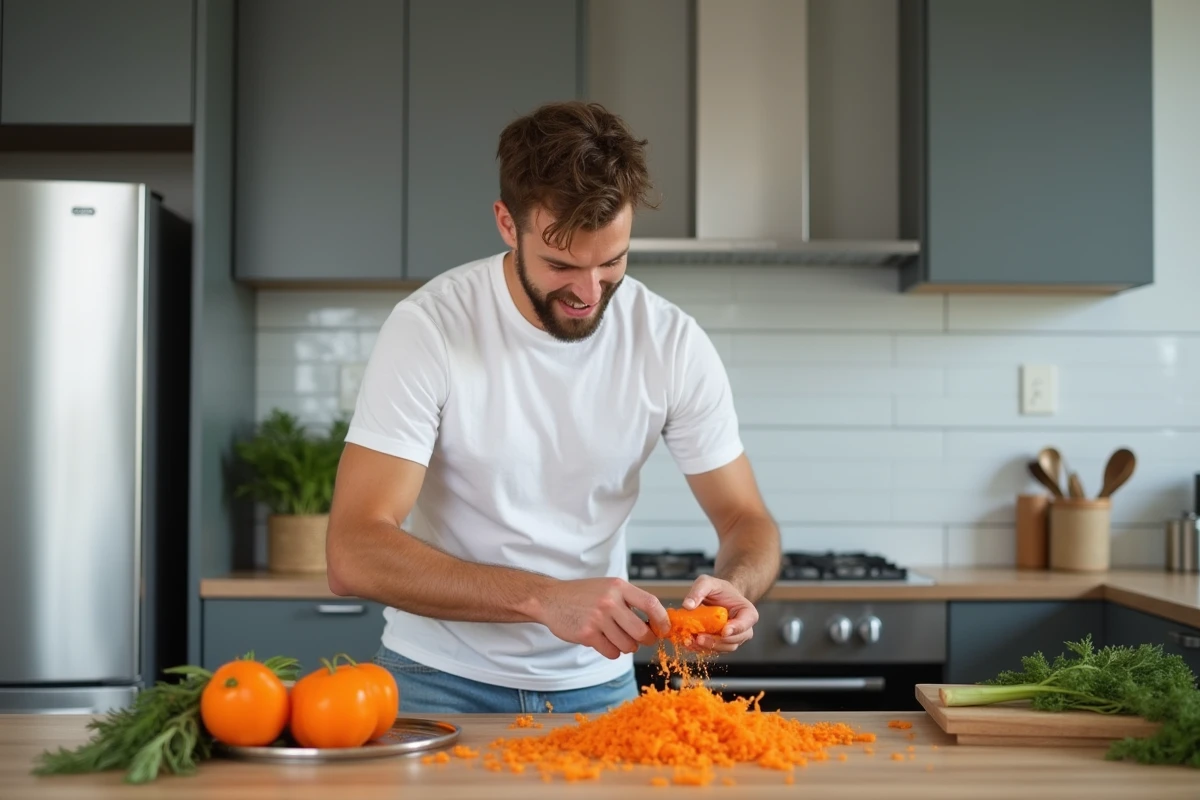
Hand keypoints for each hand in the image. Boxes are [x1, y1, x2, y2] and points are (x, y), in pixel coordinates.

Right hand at [538, 577, 671, 659]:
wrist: (551, 599)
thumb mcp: (608, 588)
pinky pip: (612, 652)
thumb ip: (630, 601)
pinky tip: (603, 641)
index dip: (662, 619)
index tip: (664, 629)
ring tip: (616, 637)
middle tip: (643, 639)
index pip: (651, 603)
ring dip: (626, 646)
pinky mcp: (587, 634)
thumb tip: (656, 623)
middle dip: (646, 640)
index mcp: (618, 587)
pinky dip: (612, 651)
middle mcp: (609, 601)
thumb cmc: (584, 595)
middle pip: (641, 631)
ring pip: (627, 645)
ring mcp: (598, 618)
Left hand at [678, 574, 757, 653]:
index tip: (724, 631)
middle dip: (717, 641)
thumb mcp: (707, 582)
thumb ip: (698, 590)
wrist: (718, 597)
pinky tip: (690, 642)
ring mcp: (733, 638)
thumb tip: (688, 605)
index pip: (746, 623)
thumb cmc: (718, 589)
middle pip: (735, 640)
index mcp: (747, 612)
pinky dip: (702, 648)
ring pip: (724, 648)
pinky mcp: (721, 643)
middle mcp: (743, 629)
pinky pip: (714, 650)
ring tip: (692, 640)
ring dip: (708, 647)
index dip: (736, 629)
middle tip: (700, 638)